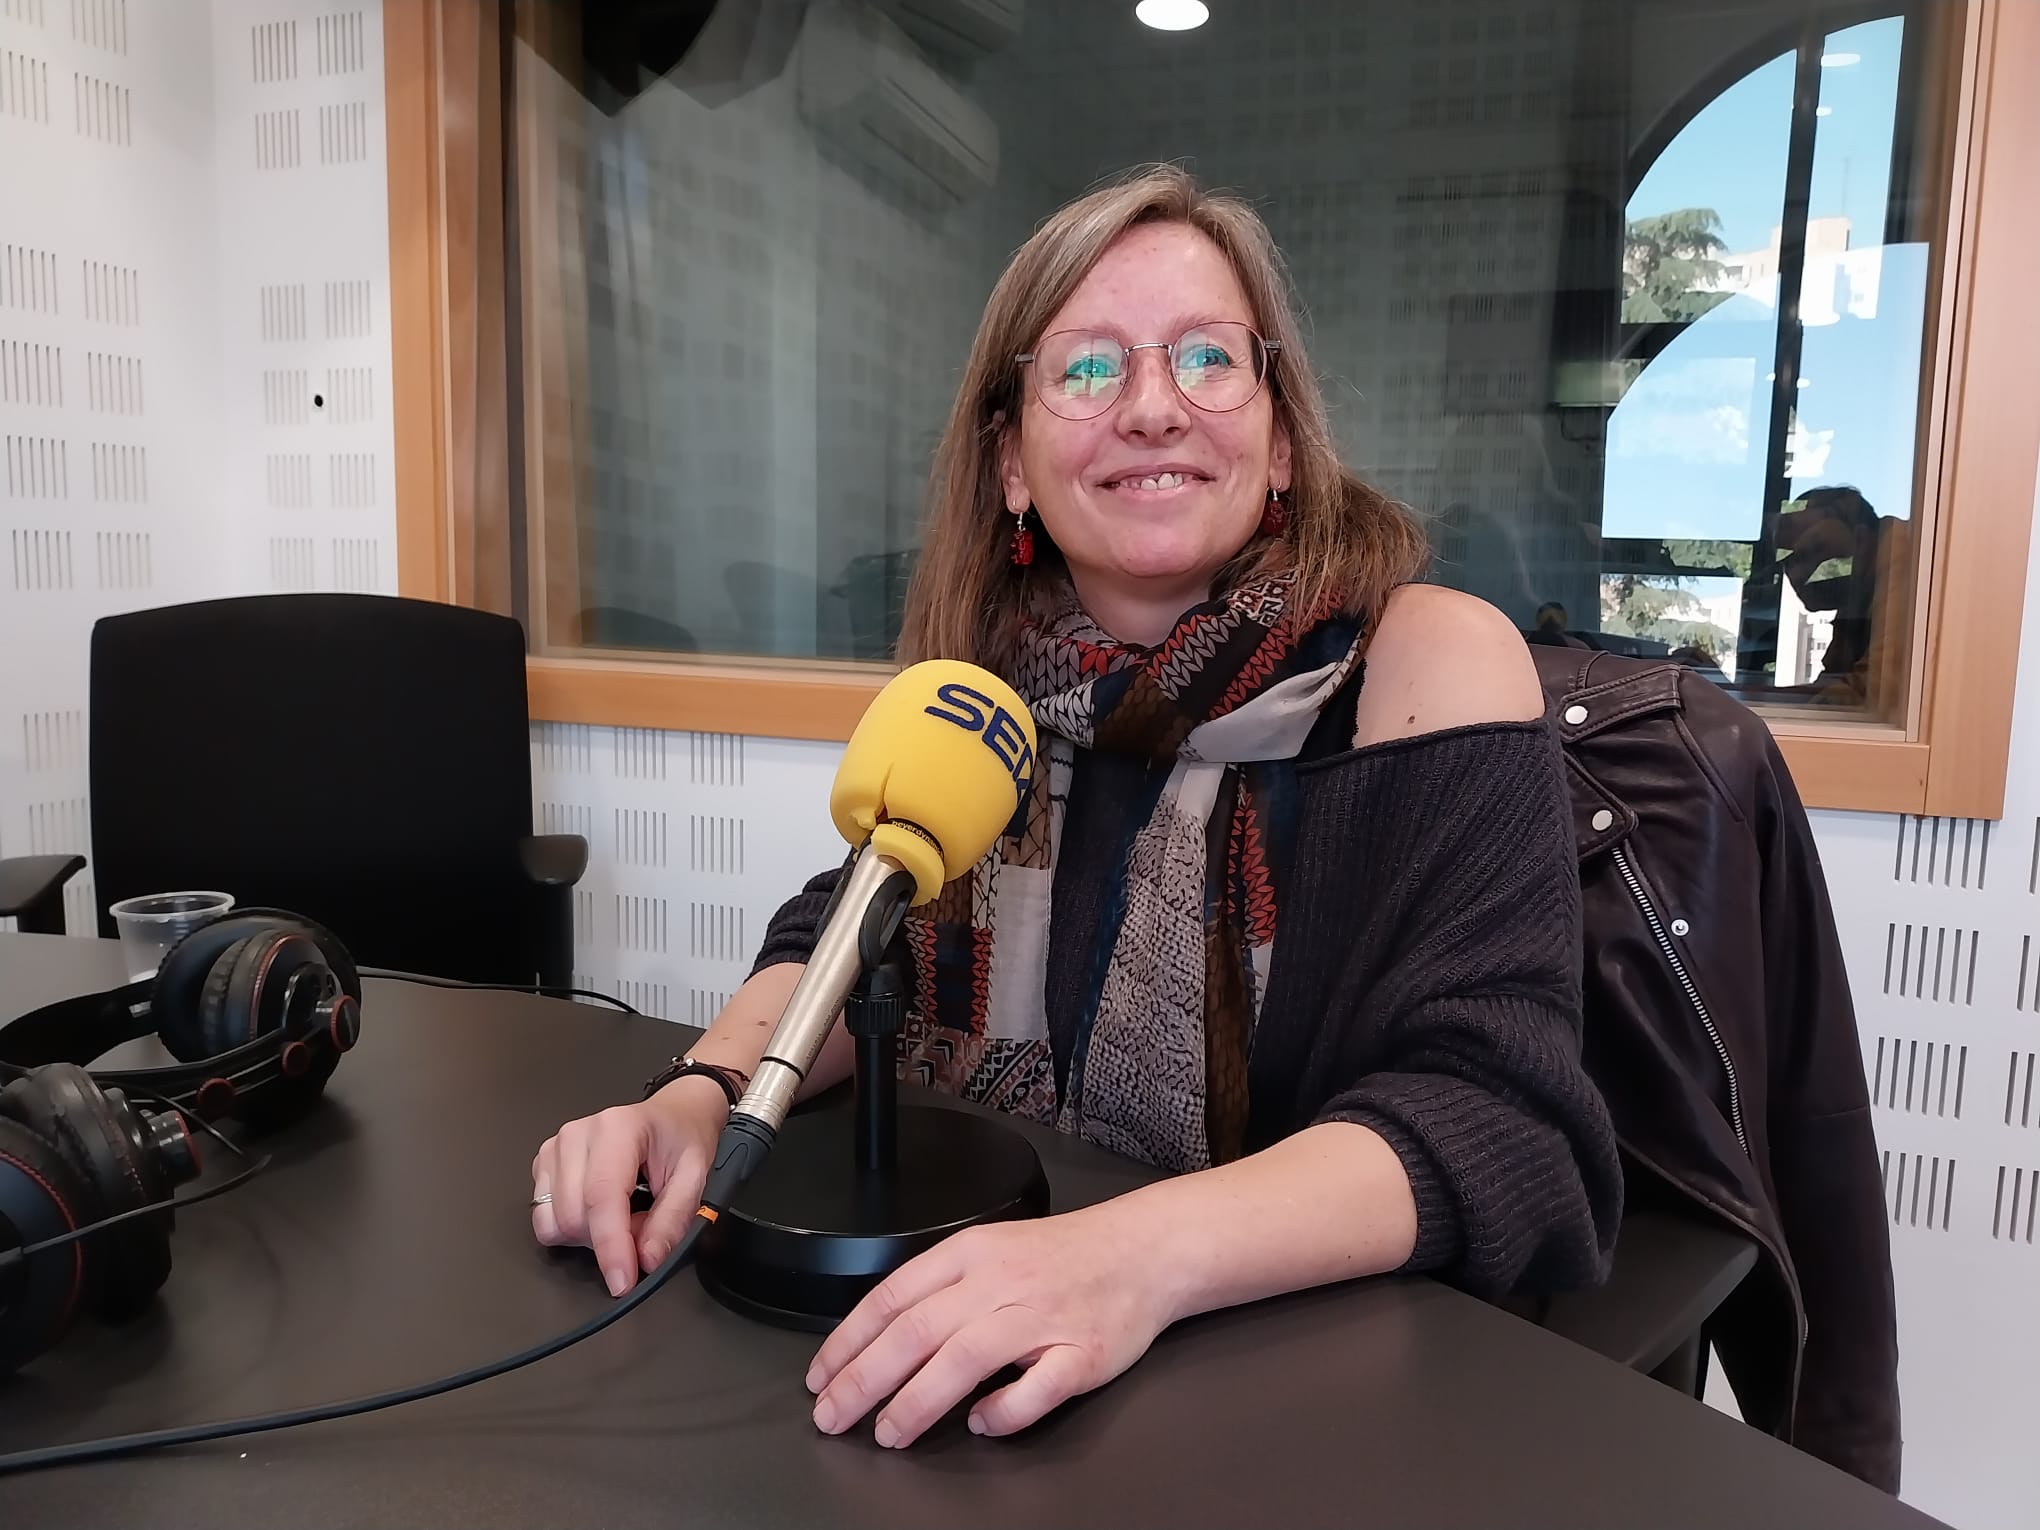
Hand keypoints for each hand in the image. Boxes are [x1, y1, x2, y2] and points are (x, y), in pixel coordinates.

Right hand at [530, 1076, 726, 1295]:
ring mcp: (555, 1148)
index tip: (622, 1282)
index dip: (611, 1246)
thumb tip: (647, 1260)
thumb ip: (672, 1219)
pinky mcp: (544, 1164)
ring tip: (623, 1214)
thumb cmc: (683, 1138)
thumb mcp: (695, 1176)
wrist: (672, 1113)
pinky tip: (598, 1211)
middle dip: (609, 1240)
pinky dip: (572, 1229)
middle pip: (574, 1216)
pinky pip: (544, 1219)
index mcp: (617, 1128)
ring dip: (590, 1237)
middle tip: (643, 1225)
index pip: (602, 1197)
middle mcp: (577, 1135)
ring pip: (554, 1223)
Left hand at [806, 1209, 1174, 1447]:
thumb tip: (885, 1344)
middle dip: (865, 1378)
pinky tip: (980, 1424)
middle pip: (917, 1331)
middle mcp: (1001, 1281)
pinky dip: (1004, 1411)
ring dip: (917, 1400)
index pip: (893, 1296)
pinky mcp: (1081, 1353)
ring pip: (965, 1358)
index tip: (821, 1378)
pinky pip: (1035, 1389)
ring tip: (888, 1432)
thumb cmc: (1064, 1256)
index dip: (848, 1341)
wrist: (1143, 1250)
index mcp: (972, 1252)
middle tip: (834, 1416)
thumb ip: (940, 1290)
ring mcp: (1042, 1318)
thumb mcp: (991, 1250)